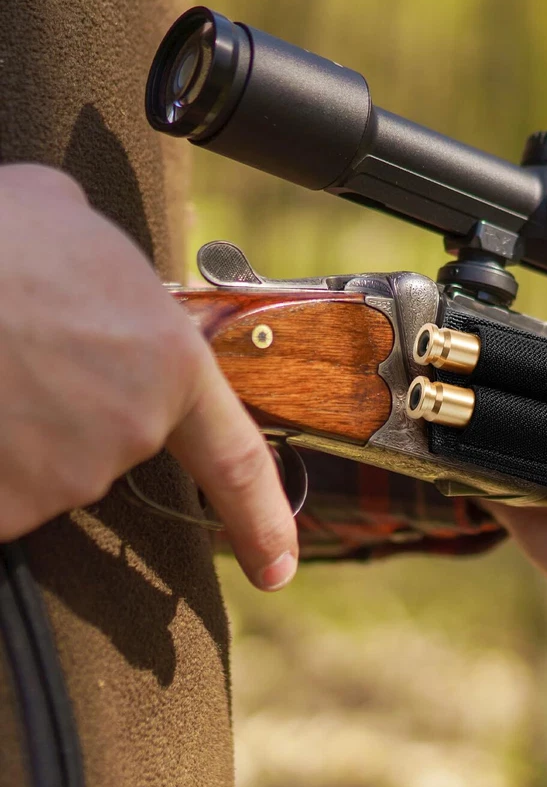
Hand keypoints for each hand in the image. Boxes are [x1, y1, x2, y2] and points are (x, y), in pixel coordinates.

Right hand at [0, 164, 296, 590]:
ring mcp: (63, 477)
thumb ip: (105, 267)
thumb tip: (89, 263)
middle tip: (19, 349)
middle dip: (66, 408)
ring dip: (17, 428)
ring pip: (42, 465)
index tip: (278, 570)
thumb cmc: (0, 240)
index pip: (236, 461)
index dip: (262, 521)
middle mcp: (130, 432)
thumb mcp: (66, 216)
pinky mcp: (4, 508)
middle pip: (107, 443)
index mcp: (170, 366)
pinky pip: (0, 490)